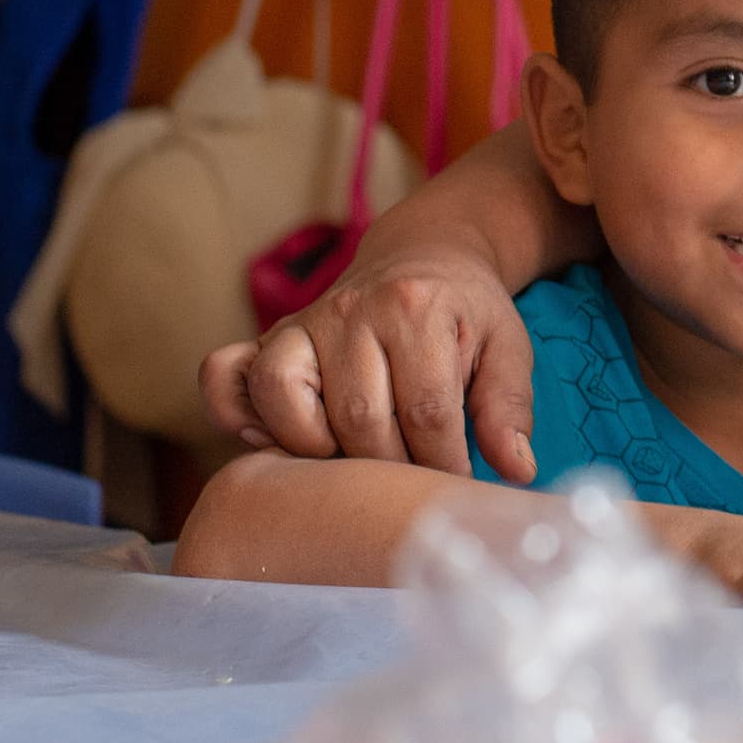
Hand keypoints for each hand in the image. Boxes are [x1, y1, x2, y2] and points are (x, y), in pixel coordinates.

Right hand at [197, 249, 539, 482]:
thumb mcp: (507, 347)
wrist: (426, 254)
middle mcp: (352, 310)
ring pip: (287, 401)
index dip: (443, 465)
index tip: (455, 488)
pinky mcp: (271, 336)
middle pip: (359, 418)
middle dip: (388, 468)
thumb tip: (517, 470)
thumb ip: (508, 407)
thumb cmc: (466, 313)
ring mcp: (304, 322)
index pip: (426, 413)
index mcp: (416, 310)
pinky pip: (226, 374)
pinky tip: (270, 439)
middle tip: (409, 484)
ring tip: (351, 464)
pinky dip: (235, 412)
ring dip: (317, 451)